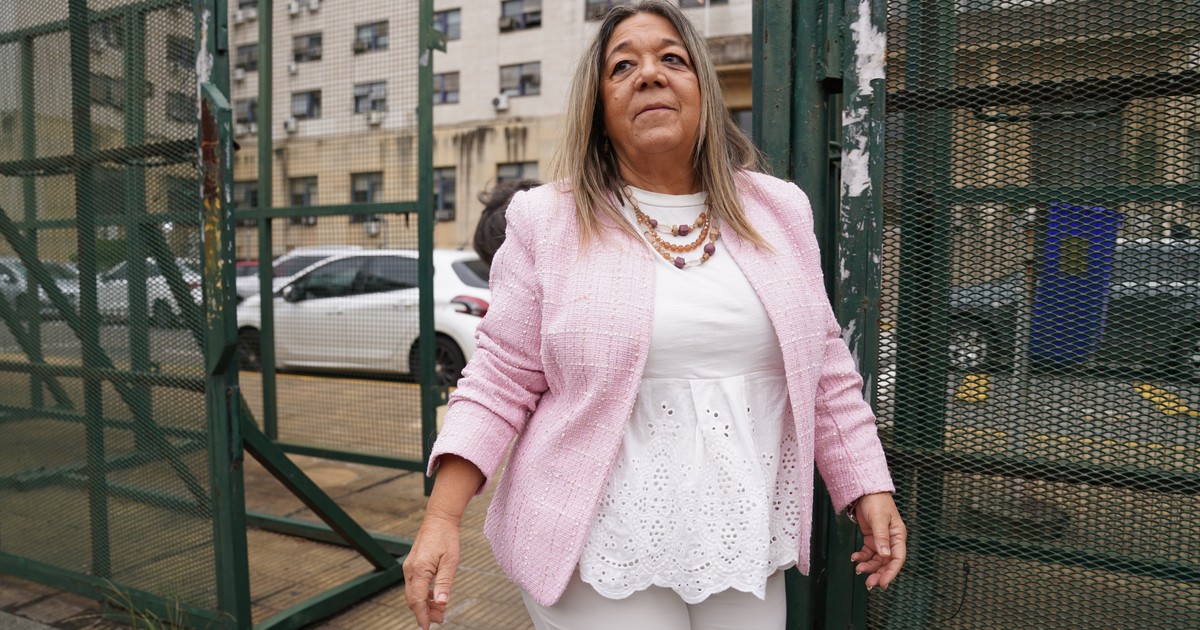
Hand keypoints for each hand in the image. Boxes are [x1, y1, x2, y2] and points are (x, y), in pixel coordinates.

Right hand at [403, 514, 461, 629]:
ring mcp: (409, 567)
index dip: (422, 615)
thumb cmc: (447, 537)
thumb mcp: (451, 561)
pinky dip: (423, 595)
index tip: (427, 628)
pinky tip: (435, 598)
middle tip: (441, 619)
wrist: (439, 519)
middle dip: (425, 612)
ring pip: (412, 593)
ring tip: (440, 611)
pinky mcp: (412, 565)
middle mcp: (410, 569)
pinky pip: (414, 585)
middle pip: (413, 599)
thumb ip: (445, 583)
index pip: (417, 600)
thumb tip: (442, 603)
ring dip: (424, 604)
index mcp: (419, 569)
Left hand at [849, 492, 906, 590]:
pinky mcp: (871, 538)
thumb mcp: (879, 518)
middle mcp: (891, 540)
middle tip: (869, 583)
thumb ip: (881, 537)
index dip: (891, 572)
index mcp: (898, 536)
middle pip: (887, 562)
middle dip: (878, 573)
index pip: (897, 559)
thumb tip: (885, 555)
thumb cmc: (876, 501)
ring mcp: (880, 540)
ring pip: (876, 560)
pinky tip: (855, 558)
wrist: (865, 490)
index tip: (882, 582)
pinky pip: (867, 553)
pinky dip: (861, 557)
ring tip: (858, 569)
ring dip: (868, 566)